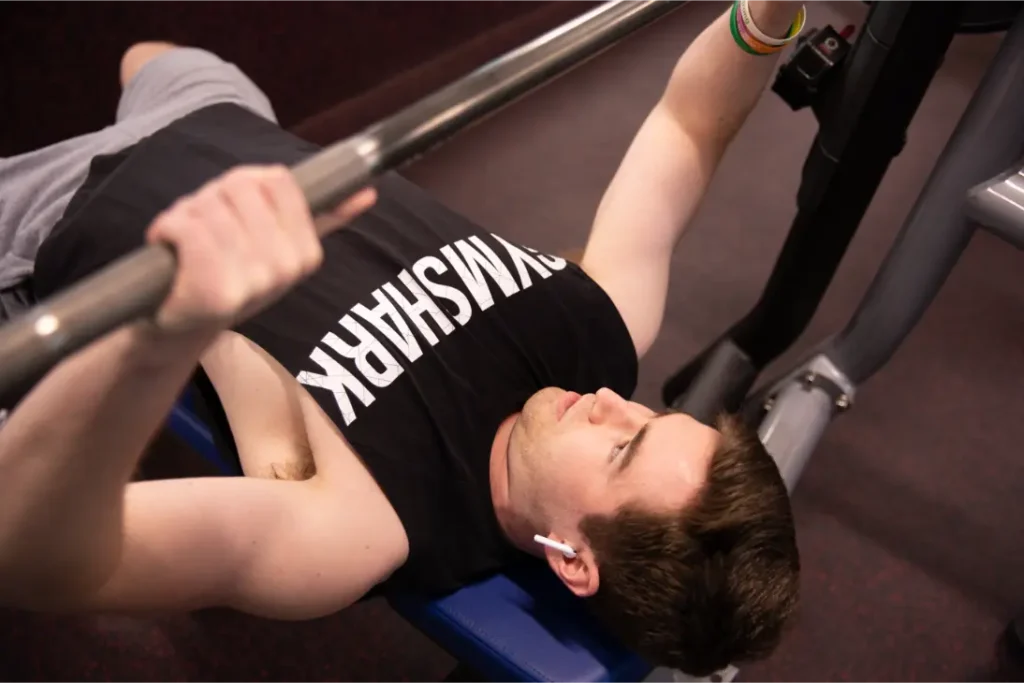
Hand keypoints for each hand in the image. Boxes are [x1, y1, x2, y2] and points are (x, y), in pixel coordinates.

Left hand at [146, 165, 375, 335]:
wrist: (181, 325)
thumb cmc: (228, 275)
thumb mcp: (278, 246)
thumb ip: (324, 217)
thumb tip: (367, 190)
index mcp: (306, 253)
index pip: (277, 179)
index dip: (244, 188)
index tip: (235, 217)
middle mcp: (286, 267)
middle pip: (240, 186)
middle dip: (211, 200)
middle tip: (205, 236)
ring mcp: (254, 280)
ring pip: (211, 205)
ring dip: (185, 217)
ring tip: (187, 248)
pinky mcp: (215, 289)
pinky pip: (188, 227)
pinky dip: (167, 229)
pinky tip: (171, 251)